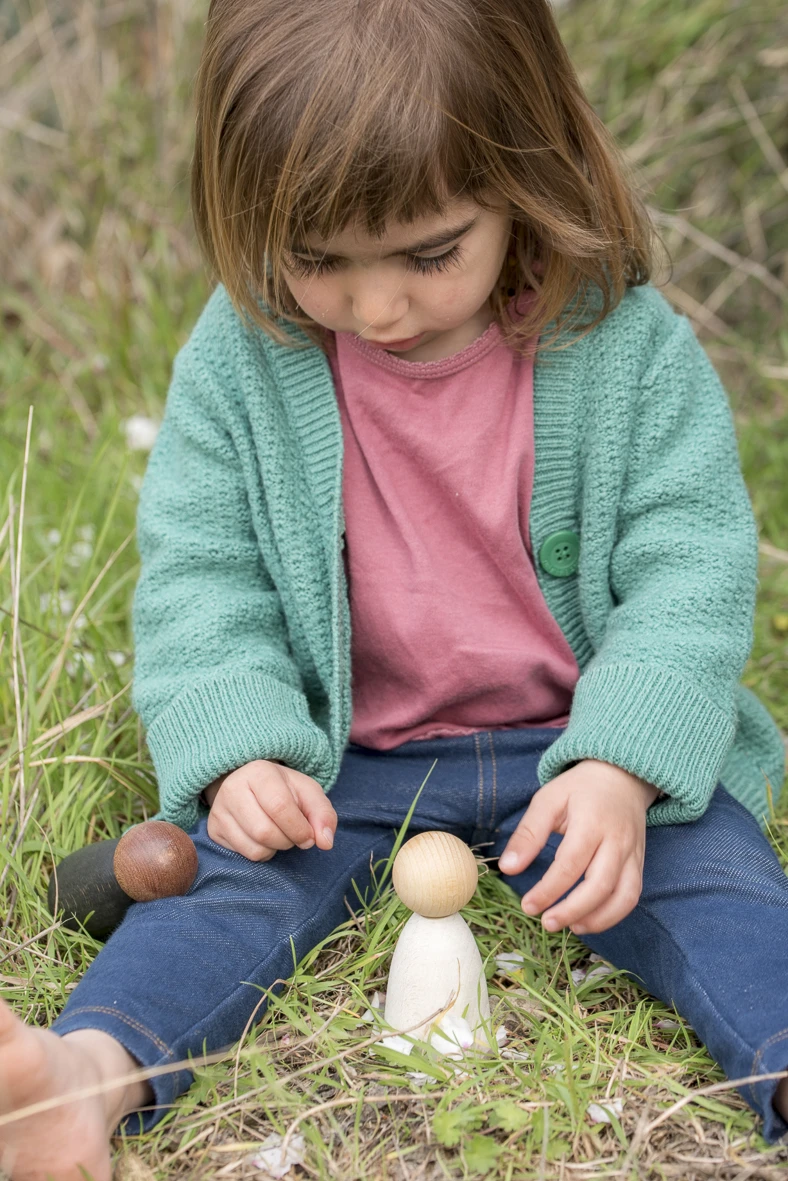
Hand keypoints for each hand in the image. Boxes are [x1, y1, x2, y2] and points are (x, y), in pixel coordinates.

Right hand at [204, 760, 336, 861]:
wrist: (251, 786)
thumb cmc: (283, 789)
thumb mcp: (308, 793)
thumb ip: (323, 814)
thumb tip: (325, 843)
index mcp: (259, 772)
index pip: (279, 807)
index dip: (299, 828)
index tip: (309, 836)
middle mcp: (232, 789)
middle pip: (264, 832)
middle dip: (288, 841)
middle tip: (294, 834)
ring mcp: (219, 810)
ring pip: (254, 848)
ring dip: (276, 849)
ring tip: (279, 833)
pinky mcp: (214, 830)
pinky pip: (244, 855)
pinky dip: (262, 853)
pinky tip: (264, 839)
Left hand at [498, 760, 658, 933]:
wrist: (622, 776)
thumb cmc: (579, 789)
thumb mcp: (548, 800)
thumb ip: (528, 834)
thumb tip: (507, 868)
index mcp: (592, 823)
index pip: (570, 865)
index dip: (548, 890)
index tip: (528, 906)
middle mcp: (617, 841)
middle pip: (600, 885)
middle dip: (572, 910)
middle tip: (546, 923)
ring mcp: (633, 853)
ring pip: (624, 896)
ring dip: (598, 919)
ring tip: (570, 927)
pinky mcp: (640, 863)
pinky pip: (632, 895)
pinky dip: (613, 914)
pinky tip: (589, 920)